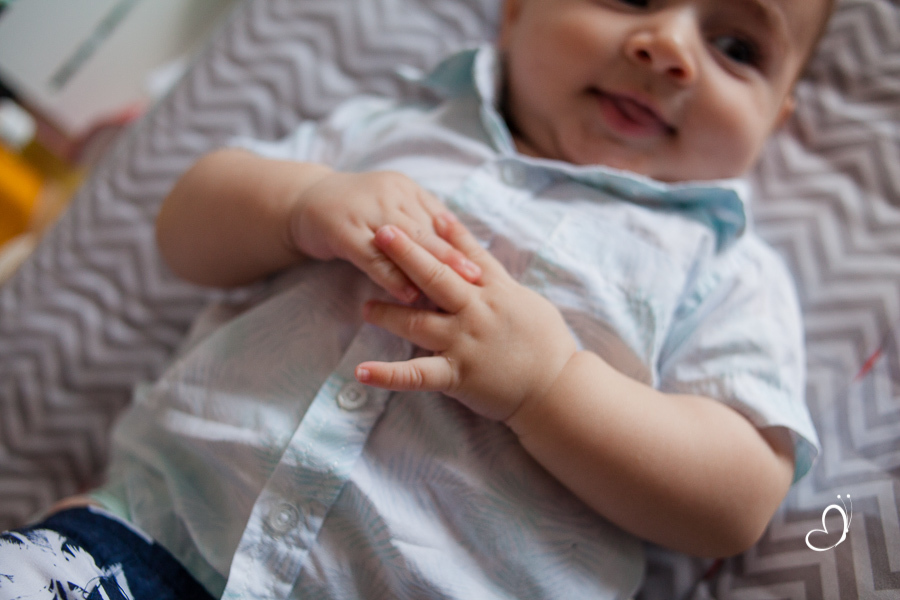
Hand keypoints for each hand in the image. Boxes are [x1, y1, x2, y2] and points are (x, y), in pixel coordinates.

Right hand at [290, 170, 480, 301]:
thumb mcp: (391, 210)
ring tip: (449, 292)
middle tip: (477, 280)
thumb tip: (460, 253)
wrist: (303, 200)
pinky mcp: (342, 229)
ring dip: (427, 269)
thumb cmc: (356, 212)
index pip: (440, 219)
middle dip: (453, 257)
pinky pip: (372, 256)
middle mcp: (390, 194)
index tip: (484, 267)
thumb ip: (420, 226)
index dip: (462, 244)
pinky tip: (407, 295)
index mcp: (407, 189)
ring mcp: (365, 210)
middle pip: (427, 231)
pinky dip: (391, 277)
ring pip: (403, 243)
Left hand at [355, 214, 577, 421]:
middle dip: (406, 254)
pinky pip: (416, 375)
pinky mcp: (458, 375)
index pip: (466, 256)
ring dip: (388, 313)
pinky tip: (360, 372)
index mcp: (496, 292)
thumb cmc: (548, 345)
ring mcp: (465, 342)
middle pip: (436, 277)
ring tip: (364, 308)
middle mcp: (477, 311)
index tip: (421, 213)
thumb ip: (498, 279)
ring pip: (418, 322)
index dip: (444, 234)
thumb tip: (474, 257)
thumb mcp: (527, 301)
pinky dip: (387, 375)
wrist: (558, 389)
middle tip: (380, 233)